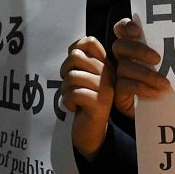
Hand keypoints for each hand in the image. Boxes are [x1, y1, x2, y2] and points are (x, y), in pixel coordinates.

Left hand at [59, 37, 114, 157]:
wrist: (91, 131)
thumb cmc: (84, 102)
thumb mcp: (83, 78)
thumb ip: (80, 61)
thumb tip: (75, 48)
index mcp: (105, 64)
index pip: (89, 42)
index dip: (74, 50)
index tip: (72, 67)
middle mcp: (109, 74)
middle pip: (76, 57)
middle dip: (65, 71)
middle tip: (69, 85)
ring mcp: (106, 89)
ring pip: (72, 77)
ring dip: (65, 90)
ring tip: (72, 98)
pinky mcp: (99, 103)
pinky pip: (74, 94)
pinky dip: (67, 101)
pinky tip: (74, 107)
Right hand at [109, 17, 166, 115]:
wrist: (164, 112)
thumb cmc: (170, 83)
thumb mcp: (172, 65)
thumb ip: (171, 53)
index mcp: (135, 47)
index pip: (122, 29)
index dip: (125, 27)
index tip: (137, 31)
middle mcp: (124, 59)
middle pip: (120, 46)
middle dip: (138, 50)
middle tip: (157, 59)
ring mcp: (120, 76)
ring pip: (124, 67)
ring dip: (146, 74)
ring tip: (165, 84)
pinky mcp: (119, 93)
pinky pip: (124, 86)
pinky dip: (141, 88)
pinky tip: (156, 93)